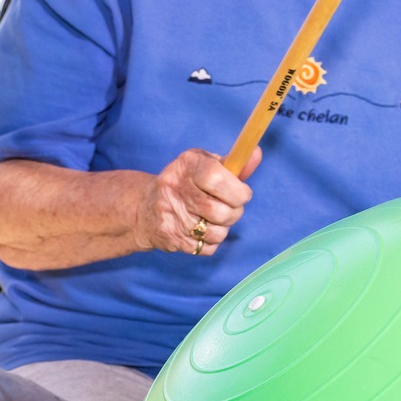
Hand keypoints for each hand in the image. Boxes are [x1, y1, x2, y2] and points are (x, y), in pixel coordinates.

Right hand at [135, 147, 258, 257]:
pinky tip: (197, 230)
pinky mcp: (170, 238)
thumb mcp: (206, 166)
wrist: (143, 208)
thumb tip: (256, 153)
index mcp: (186, 165)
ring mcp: (169, 214)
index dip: (237, 191)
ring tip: (211, 219)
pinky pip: (208, 247)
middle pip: (221, 211)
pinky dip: (209, 242)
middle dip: (234, 213)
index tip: (242, 193)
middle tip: (228, 208)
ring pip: (218, 233)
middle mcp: (173, 187)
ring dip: (222, 229)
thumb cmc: (186, 185)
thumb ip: (234, 165)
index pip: (216, 179)